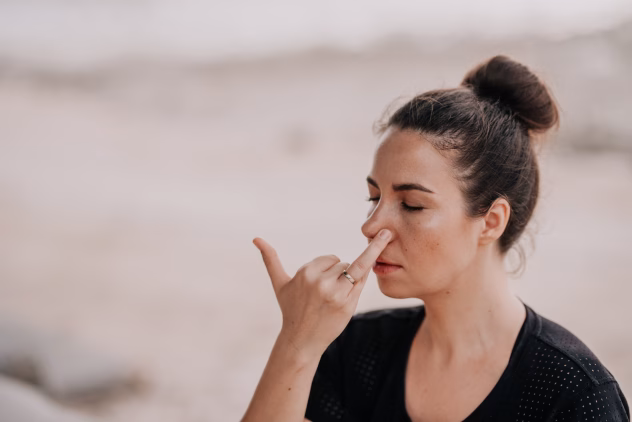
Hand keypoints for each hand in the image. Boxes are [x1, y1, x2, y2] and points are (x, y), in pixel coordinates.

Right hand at [252, 229, 391, 357]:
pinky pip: (362, 281)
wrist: (301, 341)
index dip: (328, 270)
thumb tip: (256, 238)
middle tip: (326, 296)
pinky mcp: (348, 304)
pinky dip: (363, 276)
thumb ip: (270, 259)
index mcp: (306, 272)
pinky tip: (372, 260)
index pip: (330, 258)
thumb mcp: (280, 283)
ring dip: (350, 281)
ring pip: (354, 271)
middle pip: (343, 264)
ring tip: (334, 299)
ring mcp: (335, 293)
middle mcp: (320, 281)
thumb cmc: (291, 309)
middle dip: (340, 275)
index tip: (319, 287)